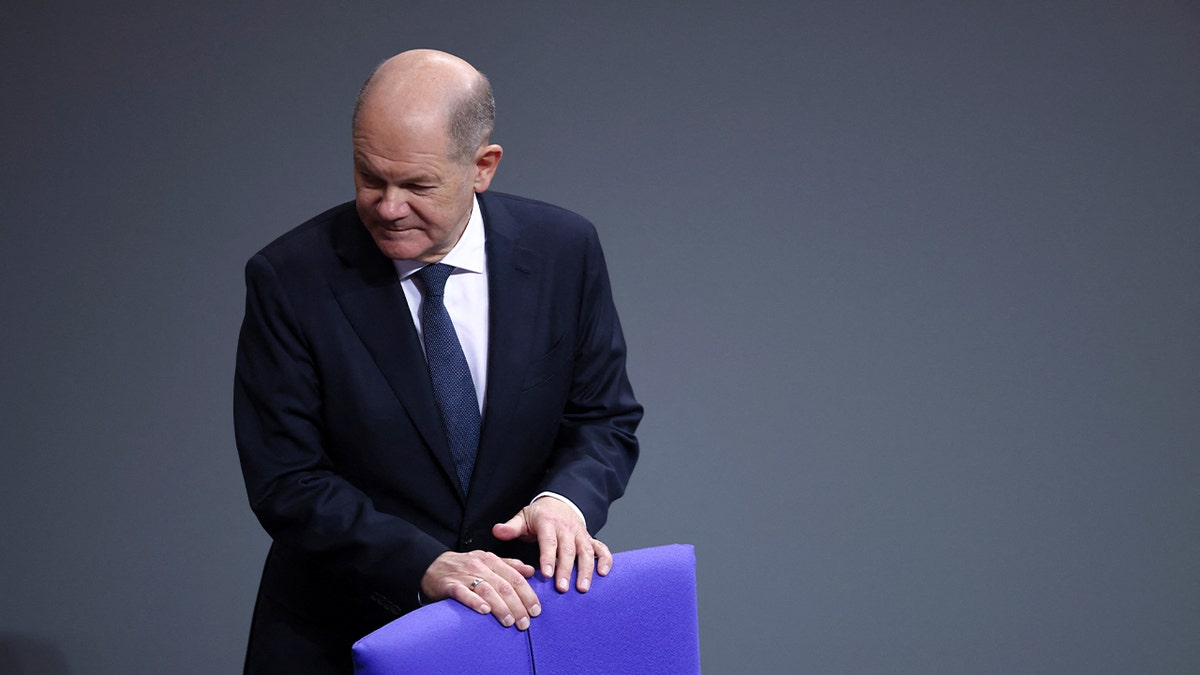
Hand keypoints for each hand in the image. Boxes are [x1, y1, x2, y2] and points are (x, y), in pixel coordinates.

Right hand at [420, 550, 538, 628]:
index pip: (514, 577)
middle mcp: (479, 565)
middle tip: (525, 623)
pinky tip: (484, 611)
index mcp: (491, 559)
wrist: (432, 565)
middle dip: (517, 605)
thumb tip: (531, 571)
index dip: (527, 594)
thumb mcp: (487, 561)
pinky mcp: (449, 585)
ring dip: (501, 607)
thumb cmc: (464, 566)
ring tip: (509, 622)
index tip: (536, 610)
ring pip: (487, 590)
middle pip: (504, 585)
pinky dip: (475, 601)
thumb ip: (509, 565)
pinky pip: (463, 593)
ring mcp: (464, 575)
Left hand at [492, 497, 612, 593]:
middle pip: (568, 550)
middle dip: (566, 569)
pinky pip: (601, 548)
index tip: (547, 574)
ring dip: (586, 570)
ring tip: (582, 588)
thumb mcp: (523, 517)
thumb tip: (497, 531)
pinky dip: (605, 560)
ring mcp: (580, 534)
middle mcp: (567, 529)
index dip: (548, 557)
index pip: (549, 541)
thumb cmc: (539, 516)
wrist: (559, 503)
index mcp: (548, 523)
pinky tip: (604, 574)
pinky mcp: (589, 539)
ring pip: (586, 551)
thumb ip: (511, 527)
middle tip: (562, 588)